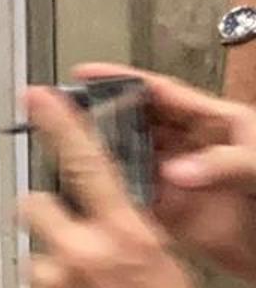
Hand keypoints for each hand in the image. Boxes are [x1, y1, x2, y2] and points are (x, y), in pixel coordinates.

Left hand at [20, 85, 223, 287]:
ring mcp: (50, 286)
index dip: (61, 124)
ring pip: (35, 255)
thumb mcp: (165, 268)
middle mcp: (80, 253)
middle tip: (74, 245)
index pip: (87, 164)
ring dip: (52, 269)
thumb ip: (124, 236)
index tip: (38, 95)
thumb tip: (97, 220)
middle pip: (36, 206)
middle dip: (50, 219)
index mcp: (125, 234)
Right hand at [76, 62, 255, 281]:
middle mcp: (190, 149)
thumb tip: (176, 170)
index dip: (122, 80)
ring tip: (67, 154)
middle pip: (136, 125)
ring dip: (103, 159)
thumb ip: (224, 164)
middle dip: (101, 117)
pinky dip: (115, 197)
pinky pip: (135, 199)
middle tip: (64, 115)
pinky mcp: (175, 213)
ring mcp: (180, 180)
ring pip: (130, 161)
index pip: (160, 93)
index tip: (85, 73)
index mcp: (213, 124)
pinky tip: (93, 196)